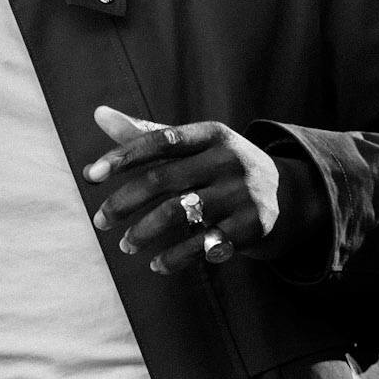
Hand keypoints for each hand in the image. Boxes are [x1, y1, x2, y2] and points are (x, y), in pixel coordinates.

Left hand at [83, 105, 305, 274]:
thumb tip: (98, 114)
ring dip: (144, 232)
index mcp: (211, 134)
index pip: (160, 140)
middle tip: (100, 221)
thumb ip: (145, 133)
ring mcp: (241, 193)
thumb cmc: (219, 166)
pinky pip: (203, 245)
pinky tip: (156, 264)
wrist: (287, 194)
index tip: (91, 175)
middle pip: (162, 180)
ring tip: (125, 246)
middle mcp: (228, 159)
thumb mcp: (193, 146)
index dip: (123, 156)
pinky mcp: (251, 225)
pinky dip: (175, 257)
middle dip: (124, 203)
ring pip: (178, 213)